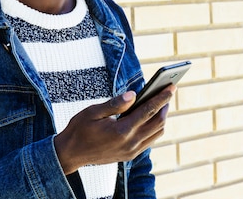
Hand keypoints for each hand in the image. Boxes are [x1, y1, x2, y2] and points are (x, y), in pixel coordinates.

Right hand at [54, 85, 175, 174]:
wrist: (71, 153)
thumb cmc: (79, 129)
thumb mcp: (93, 112)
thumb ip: (115, 104)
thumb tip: (134, 94)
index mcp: (121, 130)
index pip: (148, 111)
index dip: (161, 98)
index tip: (171, 87)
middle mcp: (130, 143)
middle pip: (157, 123)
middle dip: (164, 107)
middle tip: (166, 94)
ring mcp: (131, 151)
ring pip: (156, 134)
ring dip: (161, 119)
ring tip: (160, 105)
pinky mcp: (129, 155)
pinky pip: (149, 141)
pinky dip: (153, 129)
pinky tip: (148, 119)